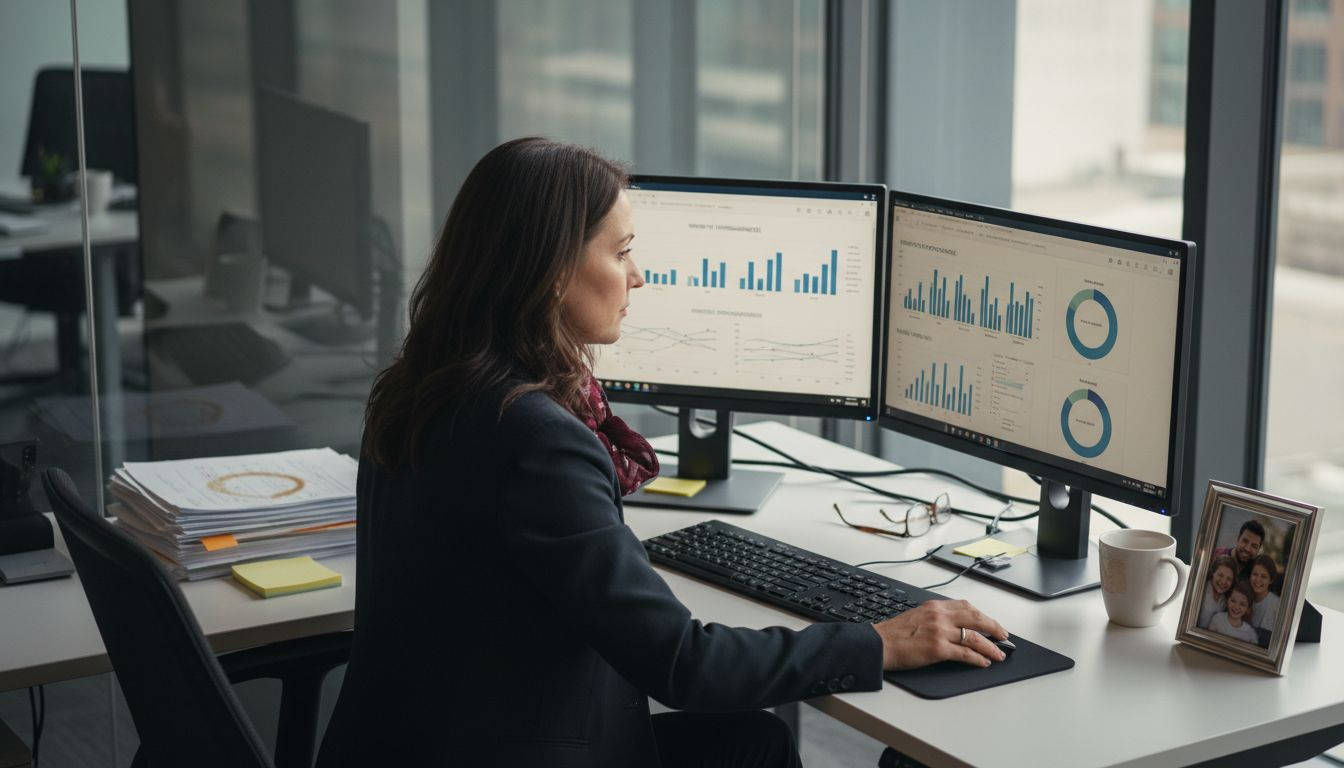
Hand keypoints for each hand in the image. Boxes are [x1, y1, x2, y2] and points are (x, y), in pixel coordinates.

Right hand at [872, 599, 1007, 669]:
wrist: (878, 644)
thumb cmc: (894, 634)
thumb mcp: (917, 615)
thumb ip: (936, 617)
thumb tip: (955, 627)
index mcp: (934, 606)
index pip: (966, 606)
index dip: (982, 615)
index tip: (990, 623)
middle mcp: (939, 615)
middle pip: (976, 618)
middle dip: (993, 627)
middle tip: (1003, 636)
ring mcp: (940, 631)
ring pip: (975, 637)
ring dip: (990, 647)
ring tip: (999, 654)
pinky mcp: (938, 649)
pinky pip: (966, 653)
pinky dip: (978, 658)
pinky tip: (984, 662)